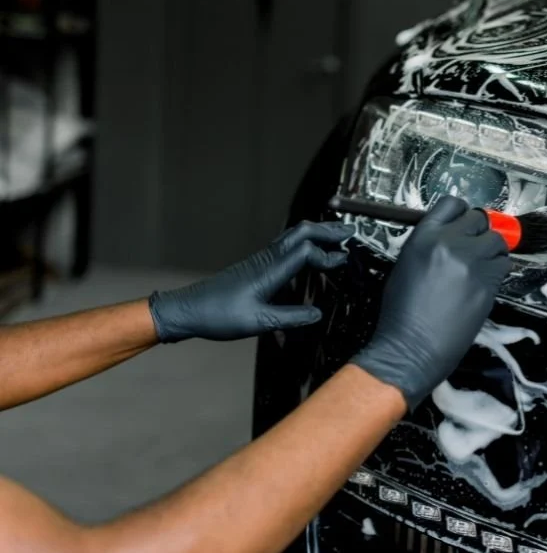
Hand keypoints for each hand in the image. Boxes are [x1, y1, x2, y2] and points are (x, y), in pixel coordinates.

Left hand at [148, 221, 354, 342]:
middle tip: (351, 232)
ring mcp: (261, 260)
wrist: (188, 310)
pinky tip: (309, 252)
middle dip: (327, 230)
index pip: (306, 251)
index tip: (344, 262)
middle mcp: (267, 259)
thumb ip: (290, 318)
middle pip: (301, 233)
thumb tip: (318, 314)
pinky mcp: (256, 266)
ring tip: (336, 236)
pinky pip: (286, 245)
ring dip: (317, 233)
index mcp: (270, 270)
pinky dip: (304, 242)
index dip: (328, 254)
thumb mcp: (258, 322)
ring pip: (293, 236)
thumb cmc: (219, 315)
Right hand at [350, 196, 511, 409]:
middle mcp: (449, 244)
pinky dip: (498, 268)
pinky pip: (503, 265)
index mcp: (424, 237)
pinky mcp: (488, 284)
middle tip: (474, 246)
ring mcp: (472, 264)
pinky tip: (486, 279)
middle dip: (478, 231)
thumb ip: (429, 243)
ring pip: (497, 241)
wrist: (411, 348)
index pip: (452, 204)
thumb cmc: (401, 313)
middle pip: (479, 219)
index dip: (461, 213)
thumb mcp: (406, 265)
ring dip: (492, 249)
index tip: (464, 222)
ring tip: (481, 264)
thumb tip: (450, 235)